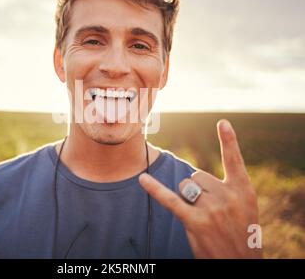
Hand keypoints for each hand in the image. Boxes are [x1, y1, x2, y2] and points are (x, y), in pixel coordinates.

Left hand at [139, 119, 261, 257]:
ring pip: (185, 187)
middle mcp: (227, 196)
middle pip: (197, 176)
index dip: (228, 140)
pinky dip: (155, 189)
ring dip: (187, 199)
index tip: (222, 122)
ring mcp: (211, 209)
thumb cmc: (240, 235)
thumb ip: (225, 190)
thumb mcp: (244, 209)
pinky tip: (142, 180)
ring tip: (203, 218)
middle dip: (197, 190)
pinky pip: (170, 200)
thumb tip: (193, 179)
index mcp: (243, 190)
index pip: (235, 160)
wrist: (240, 264)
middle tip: (210, 212)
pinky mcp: (194, 222)